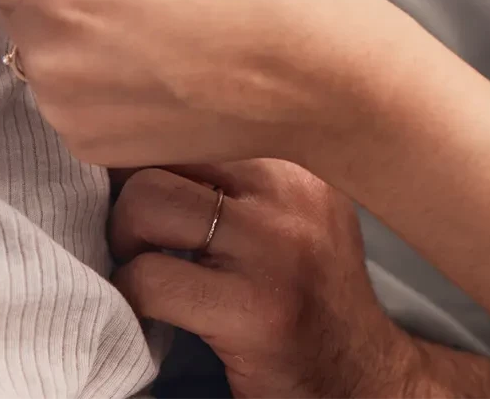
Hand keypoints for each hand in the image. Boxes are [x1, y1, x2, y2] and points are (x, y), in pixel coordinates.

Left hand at [113, 160, 422, 398]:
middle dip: (126, 187)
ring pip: (149, 202)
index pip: (193, 116)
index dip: (147, 145)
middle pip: (164, 146)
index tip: (131, 178)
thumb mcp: (291, 213)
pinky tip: (147, 309)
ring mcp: (275, 250)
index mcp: (295, 160)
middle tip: (132, 230)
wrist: (365, 380)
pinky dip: (129, 294)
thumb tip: (138, 139)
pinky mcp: (254, 310)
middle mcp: (290, 192)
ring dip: (123, 236)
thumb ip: (235, 174)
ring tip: (139, 264)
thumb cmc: (309, 294)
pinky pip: (150, 278)